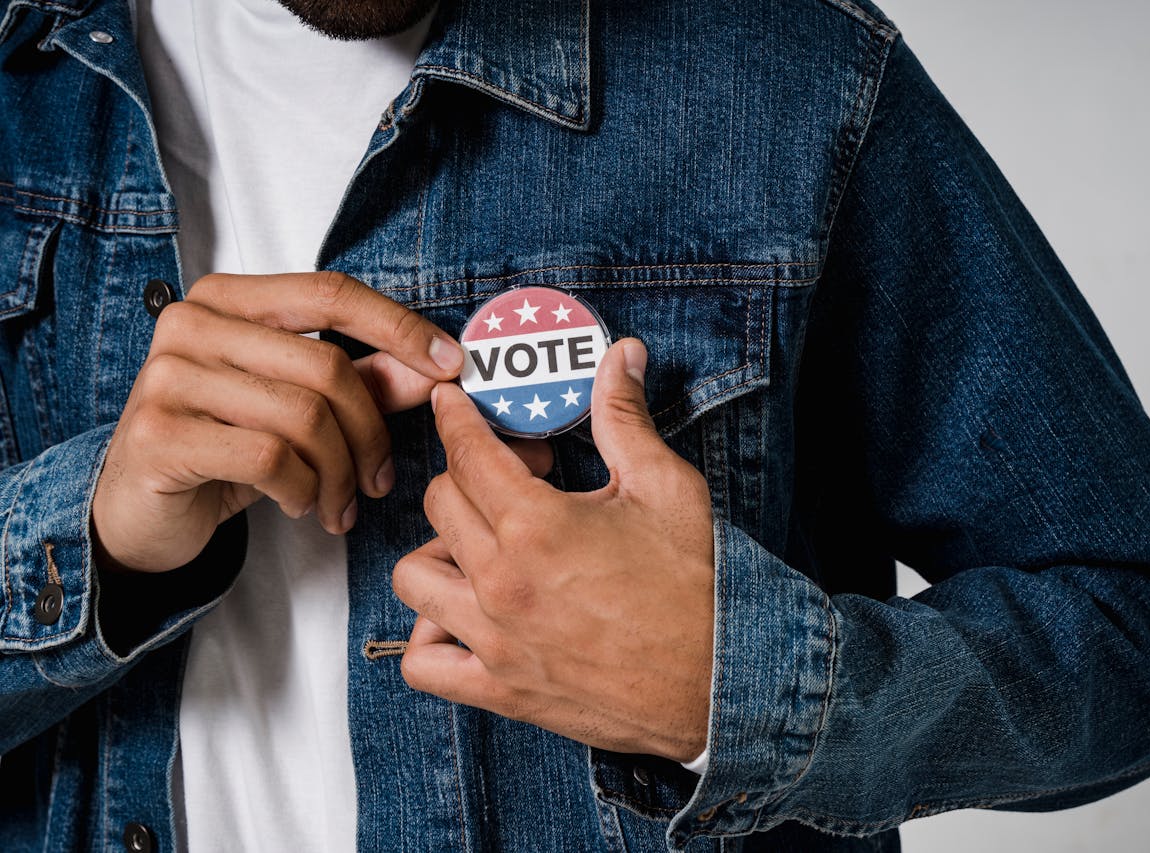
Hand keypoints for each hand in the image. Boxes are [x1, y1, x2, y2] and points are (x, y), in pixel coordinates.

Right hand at [92, 271, 463, 573]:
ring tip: (340, 504)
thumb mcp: (297, 410)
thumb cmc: (222, 450)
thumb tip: (433, 369)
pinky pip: (269, 458)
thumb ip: (362, 381)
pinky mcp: (160, 433)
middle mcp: (192, 323)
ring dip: (340, 473)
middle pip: (326, 366)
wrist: (138, 513)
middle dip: (370, 433)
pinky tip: (300, 504)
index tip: (450, 364)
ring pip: (303, 416)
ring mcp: (168, 375)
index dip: (399, 327)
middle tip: (380, 479)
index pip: (331, 292)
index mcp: (228, 299)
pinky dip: (302, 489)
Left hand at [393, 339, 714, 762]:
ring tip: (480, 545)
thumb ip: (626, 417)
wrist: (719, 681)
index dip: (455, 419)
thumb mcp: (665, 487)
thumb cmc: (696, 586)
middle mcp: (502, 582)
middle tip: (513, 476)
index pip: (467, 453)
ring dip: (438, 550)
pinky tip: (461, 617)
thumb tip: (623, 355)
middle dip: (466, 474)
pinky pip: (422, 664)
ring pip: (414, 577)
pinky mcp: (500, 689)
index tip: (450, 406)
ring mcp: (494, 640)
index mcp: (537, 524)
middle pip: (439, 503)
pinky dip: (428, 639)